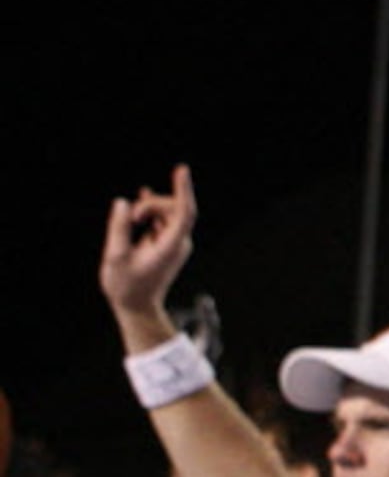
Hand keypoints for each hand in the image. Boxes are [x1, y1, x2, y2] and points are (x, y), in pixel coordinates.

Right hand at [101, 165, 196, 330]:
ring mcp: (176, 243)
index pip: (185, 212)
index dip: (183, 190)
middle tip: (130, 219)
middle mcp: (179, 243)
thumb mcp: (115, 257)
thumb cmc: (126, 286)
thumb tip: (123, 203)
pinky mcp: (168, 244)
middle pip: (173, 208)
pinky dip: (152, 210)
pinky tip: (143, 195)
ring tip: (130, 220)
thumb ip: (119, 228)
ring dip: (148, 209)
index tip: (181, 170)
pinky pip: (164, 219)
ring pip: (167, 213)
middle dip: (151, 204)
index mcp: (171, 246)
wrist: (137, 307)